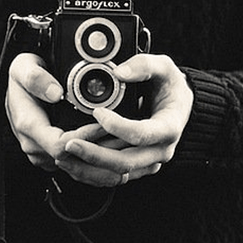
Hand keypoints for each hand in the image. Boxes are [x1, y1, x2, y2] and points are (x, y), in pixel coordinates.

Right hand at [5, 53, 111, 168]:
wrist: (15, 88)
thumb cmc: (20, 77)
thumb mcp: (23, 66)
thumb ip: (36, 78)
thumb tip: (55, 93)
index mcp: (29, 126)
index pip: (60, 145)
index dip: (85, 138)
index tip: (104, 125)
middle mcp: (34, 145)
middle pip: (72, 159)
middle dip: (98, 149)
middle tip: (123, 134)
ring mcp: (41, 153)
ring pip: (75, 166)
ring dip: (99, 157)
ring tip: (122, 142)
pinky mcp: (49, 155)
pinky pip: (73, 163)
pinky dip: (92, 158)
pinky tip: (110, 148)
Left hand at [57, 54, 193, 186]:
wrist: (178, 106)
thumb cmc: (171, 87)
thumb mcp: (164, 68)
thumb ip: (144, 65)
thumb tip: (120, 72)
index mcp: (169, 128)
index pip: (141, 134)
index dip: (117, 126)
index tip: (97, 112)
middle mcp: (160, 151)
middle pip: (125, 162)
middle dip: (94, 155)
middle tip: (69, 143)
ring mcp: (149, 162)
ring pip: (116, 174)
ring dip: (88, 168)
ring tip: (64, 155)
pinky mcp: (137, 168)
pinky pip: (112, 177)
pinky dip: (91, 172)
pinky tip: (72, 162)